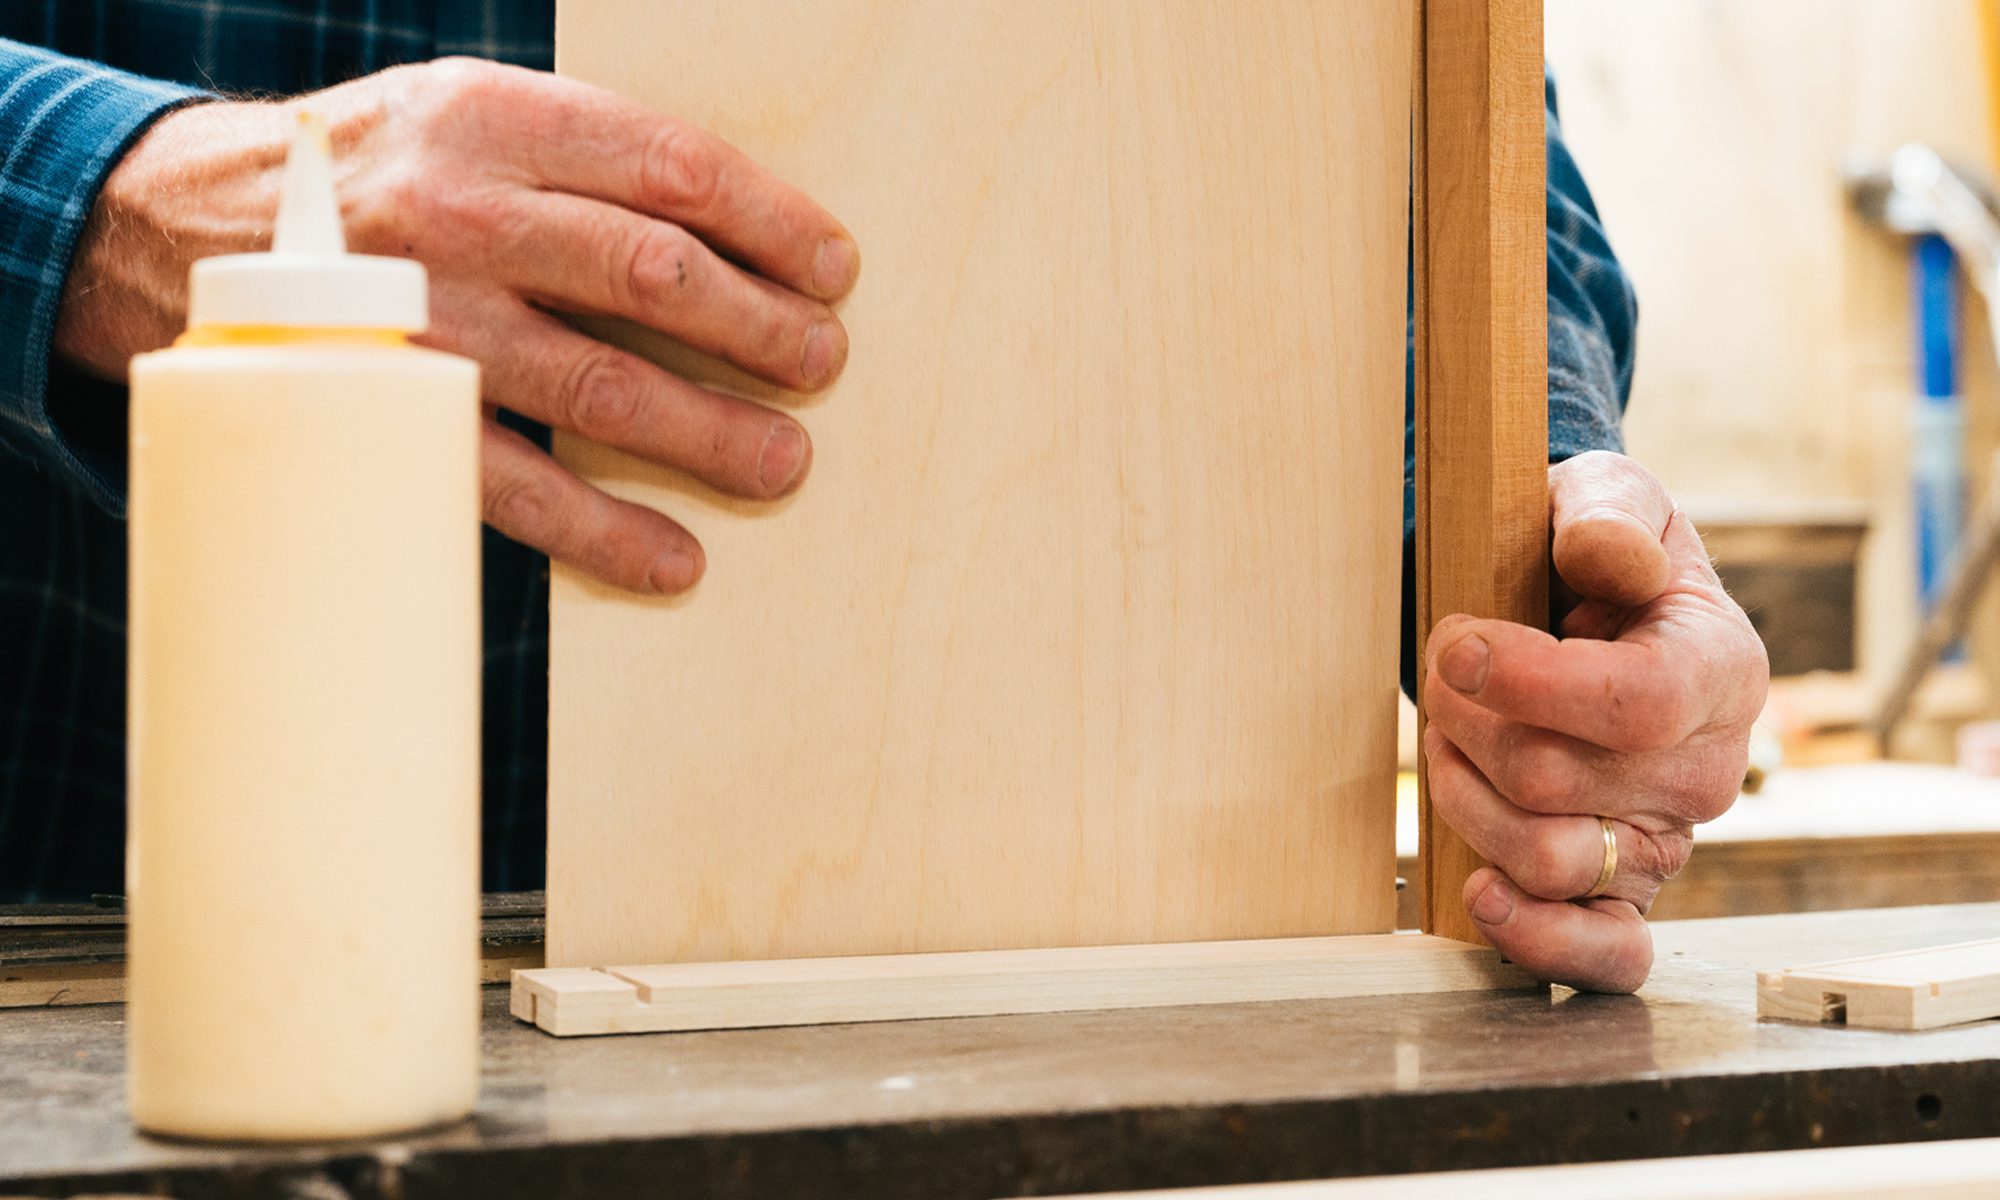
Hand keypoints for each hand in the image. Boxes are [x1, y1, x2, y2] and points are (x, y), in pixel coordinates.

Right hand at [55, 58, 858, 592]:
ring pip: (598, 383)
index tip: (835, 269)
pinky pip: (514, 484)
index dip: (772, 223)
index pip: (670, 166)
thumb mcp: (461, 114)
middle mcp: (462, 212)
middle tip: (821, 363)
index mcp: (495, 120)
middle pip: (650, 273)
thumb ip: (579, 158)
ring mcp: (426, 320)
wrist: (169, 222)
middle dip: (757, 327)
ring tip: (783, 462)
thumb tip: (728, 232)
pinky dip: (603, 531)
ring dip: (707, 434)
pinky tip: (673, 557)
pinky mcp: (393, 416)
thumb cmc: (365, 175)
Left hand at [1421, 450, 1768, 992]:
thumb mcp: (1605, 497)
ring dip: (1462, 795)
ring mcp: (1667, 837)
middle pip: (1554, 777)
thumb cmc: (1590, 556)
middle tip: (1440, 667)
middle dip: (1465, 718)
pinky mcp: (1624, 889)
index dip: (1528, 681)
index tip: (1453, 644)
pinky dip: (1539, 940)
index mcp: (1721, 670)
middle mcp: (1708, 769)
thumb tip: (1613, 561)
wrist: (1586, 614)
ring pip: (1548, 857)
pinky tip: (1480, 893)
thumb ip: (1607, 516)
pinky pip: (1607, 953)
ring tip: (1445, 738)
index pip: (1634, 703)